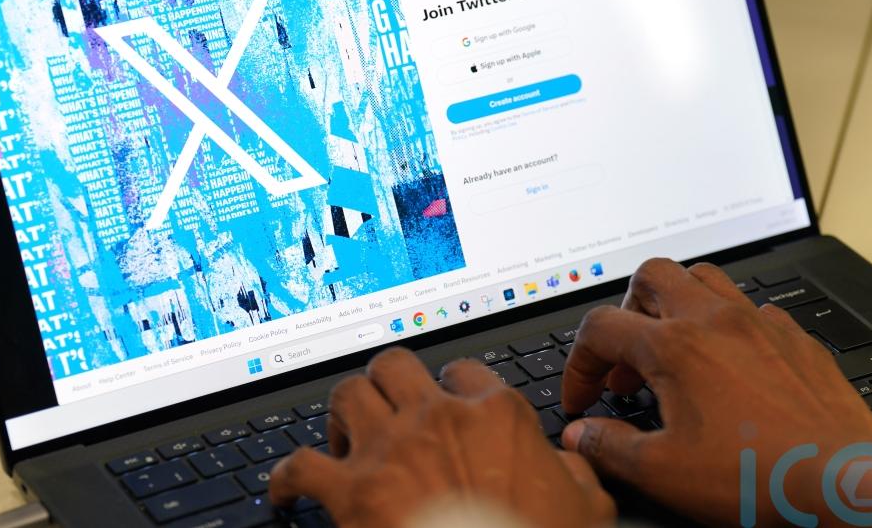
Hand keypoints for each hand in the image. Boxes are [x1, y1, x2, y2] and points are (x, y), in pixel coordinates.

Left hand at [270, 347, 614, 527]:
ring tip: (346, 434)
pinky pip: (298, 467)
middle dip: (387, 382)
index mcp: (494, 414)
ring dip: (342, 414)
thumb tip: (570, 463)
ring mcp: (389, 451)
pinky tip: (284, 490)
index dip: (451, 388)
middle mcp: (436, 419)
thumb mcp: (587, 506)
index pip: (462, 372)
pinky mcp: (350, 493)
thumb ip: (576, 472)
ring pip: (346, 395)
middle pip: (394, 364)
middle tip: (389, 407)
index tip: (446, 404)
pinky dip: (285, 479)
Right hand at [560, 259, 871, 523]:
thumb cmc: (760, 475)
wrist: (845, 481)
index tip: (584, 397)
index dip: (579, 364)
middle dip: (625, 311)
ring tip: (670, 349)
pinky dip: (727, 326)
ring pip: (704, 278)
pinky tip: (728, 366)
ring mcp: (760, 324)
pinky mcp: (795, 339)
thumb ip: (610, 447)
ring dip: (676, 305)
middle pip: (651, 276)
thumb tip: (583, 435)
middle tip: (624, 359)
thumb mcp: (664, 472)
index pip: (601, 328)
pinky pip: (751, 309)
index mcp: (676, 347)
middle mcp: (716, 321)